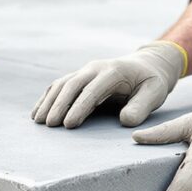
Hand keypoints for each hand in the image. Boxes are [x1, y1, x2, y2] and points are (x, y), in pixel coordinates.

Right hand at [32, 41, 186, 127]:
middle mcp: (95, 68)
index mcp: (114, 71)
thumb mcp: (154, 93)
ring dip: (49, 101)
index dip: (80, 107)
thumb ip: (141, 107)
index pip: (93, 90)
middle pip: (72, 85)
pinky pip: (59, 85)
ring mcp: (85, 71)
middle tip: (50, 125)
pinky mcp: (79, 76)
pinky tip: (37, 112)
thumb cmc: (151, 82)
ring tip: (38, 121)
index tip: (69, 124)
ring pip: (62, 84)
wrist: (146, 65)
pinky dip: (47, 98)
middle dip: (59, 105)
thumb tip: (125, 121)